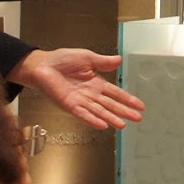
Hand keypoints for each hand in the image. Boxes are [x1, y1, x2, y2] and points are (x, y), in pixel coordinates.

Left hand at [7, 49, 145, 129]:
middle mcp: (90, 94)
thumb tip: (120, 60)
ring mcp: (80, 101)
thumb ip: (103, 62)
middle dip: (124, 111)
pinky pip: (83, 114)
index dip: (128, 99)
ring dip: (111, 118)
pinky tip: (102, 125)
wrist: (42, 65)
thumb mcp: (87, 57)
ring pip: (99, 112)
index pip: (116, 93)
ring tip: (123, 125)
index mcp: (96, 83)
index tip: (140, 106)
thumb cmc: (62, 60)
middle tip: (138, 118)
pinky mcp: (69, 105)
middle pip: (111, 105)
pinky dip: (92, 120)